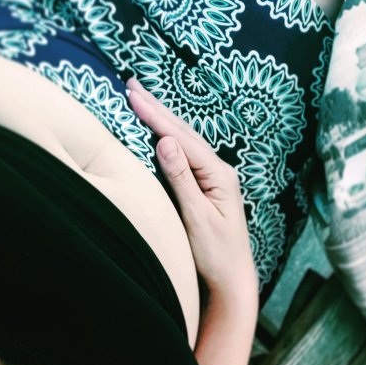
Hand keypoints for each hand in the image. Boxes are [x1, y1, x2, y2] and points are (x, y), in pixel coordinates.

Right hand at [126, 77, 257, 309]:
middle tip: (132, 84)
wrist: (233, 280)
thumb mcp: (196, 217)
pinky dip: (170, 140)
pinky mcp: (208, 190)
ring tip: (143, 100)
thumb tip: (166, 142)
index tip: (132, 95)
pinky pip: (186, 157)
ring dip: (162, 120)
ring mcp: (215, 180)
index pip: (182, 138)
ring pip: (185, 142)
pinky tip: (161, 134)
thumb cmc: (216, 255)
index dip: (155, 116)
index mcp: (219, 175)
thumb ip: (182, 179)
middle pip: (185, 133)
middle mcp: (220, 172)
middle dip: (157, 109)